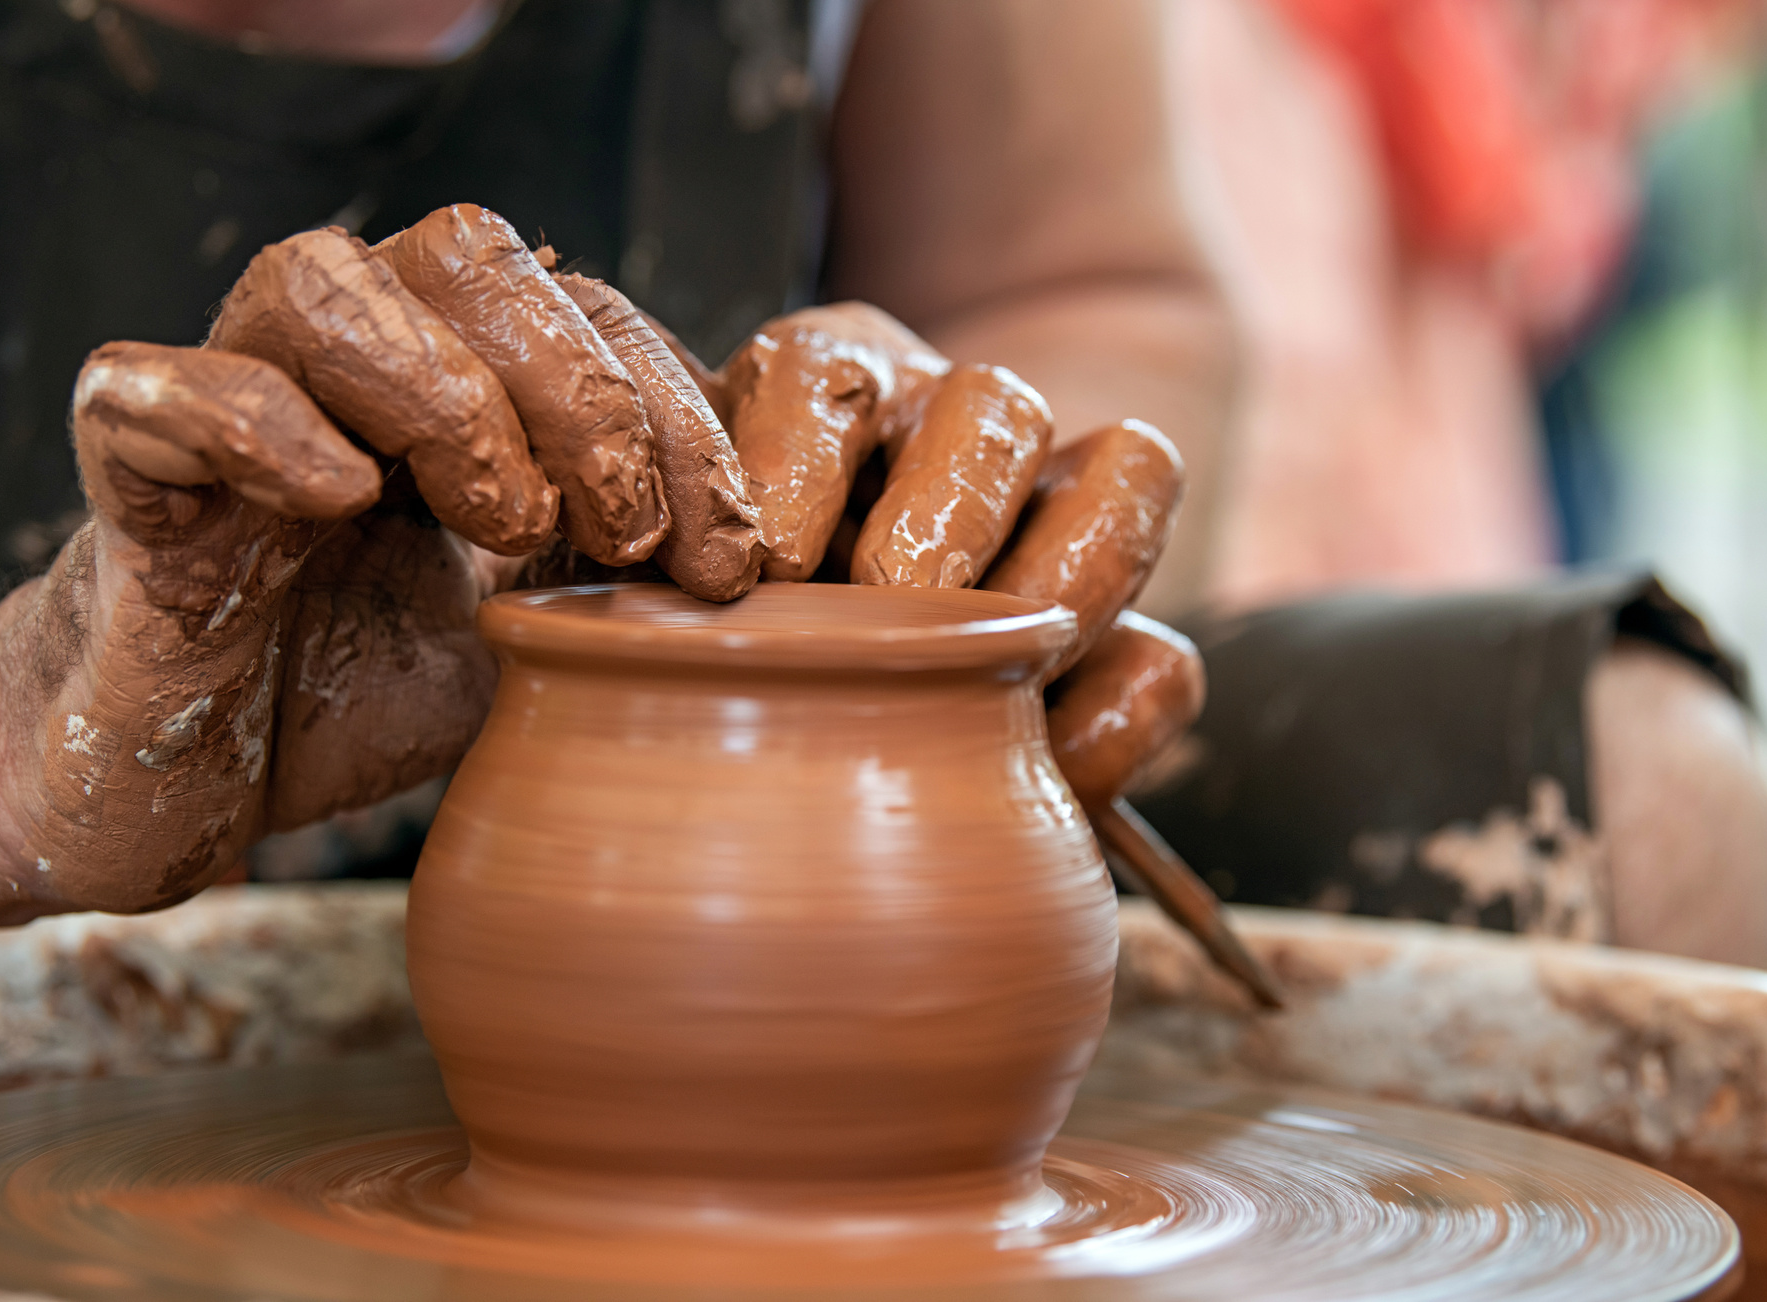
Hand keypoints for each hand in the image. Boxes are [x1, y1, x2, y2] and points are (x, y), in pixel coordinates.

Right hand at [0, 205, 744, 921]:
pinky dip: (265, 424)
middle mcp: (352, 354)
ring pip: (323, 280)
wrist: (201, 777)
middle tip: (626, 539)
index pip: (589, 312)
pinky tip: (343, 504)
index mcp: (465, 371)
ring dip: (446, 395)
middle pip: (472, 255)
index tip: (731, 557)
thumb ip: (632, 575)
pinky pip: (167, 383)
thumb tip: (768, 554)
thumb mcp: (543, 637)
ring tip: (505, 527)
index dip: (677, 415)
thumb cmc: (373, 686)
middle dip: (585, 392)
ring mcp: (235, 391)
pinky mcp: (132, 463)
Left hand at [672, 303, 1201, 804]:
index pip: (818, 376)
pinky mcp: (1129, 641)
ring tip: (1006, 660)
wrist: (825, 734)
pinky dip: (1119, 711)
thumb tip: (600, 618)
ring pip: (1125, 470)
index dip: (795, 454)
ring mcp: (1057, 529)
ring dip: (1071, 568)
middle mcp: (952, 435)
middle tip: (896, 594)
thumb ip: (642, 588)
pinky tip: (1051, 766)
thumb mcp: (661, 592)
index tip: (761, 564)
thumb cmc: (710, 648)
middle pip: (993, 406)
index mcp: (825, 402)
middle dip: (948, 499)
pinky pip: (1166, 657)